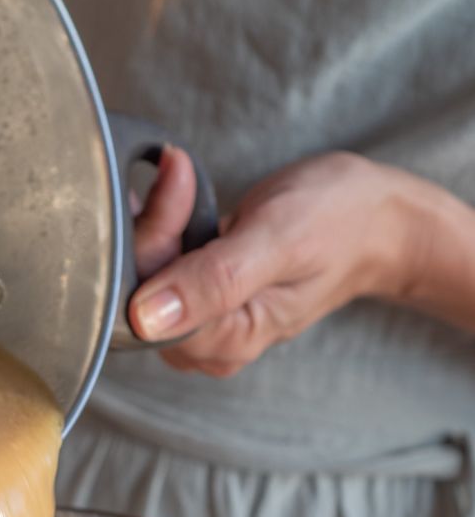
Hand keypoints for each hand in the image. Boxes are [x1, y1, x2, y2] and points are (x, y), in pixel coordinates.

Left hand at [127, 147, 412, 375]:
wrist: (374, 219)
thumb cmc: (339, 224)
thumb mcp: (279, 242)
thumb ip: (215, 282)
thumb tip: (147, 320)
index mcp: (228, 343)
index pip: (153, 310)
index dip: (155, 244)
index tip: (175, 184)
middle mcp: (208, 342)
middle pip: (140, 297)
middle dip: (152, 228)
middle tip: (178, 173)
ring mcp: (201, 319)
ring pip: (143, 278)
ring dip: (155, 221)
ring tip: (180, 177)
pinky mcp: (196, 293)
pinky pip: (156, 265)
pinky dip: (161, 224)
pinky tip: (175, 193)